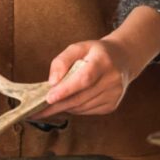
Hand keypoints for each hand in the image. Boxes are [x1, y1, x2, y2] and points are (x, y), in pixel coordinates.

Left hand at [35, 6, 159, 118]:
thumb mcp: (77, 48)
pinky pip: (87, 111)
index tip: (49, 98)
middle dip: (57, 105)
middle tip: (36, 111)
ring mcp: (114, 95)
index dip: (66, 90)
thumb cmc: (94, 52)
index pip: (84, 79)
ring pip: (82, 107)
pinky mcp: (112, 105)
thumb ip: (62, 61)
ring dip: (63, 108)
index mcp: (103, 61)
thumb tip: (52, 82)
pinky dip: (74, 109)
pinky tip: (65, 104)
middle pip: (81, 97)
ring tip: (46, 108)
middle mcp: (112, 80)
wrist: (123, 59)